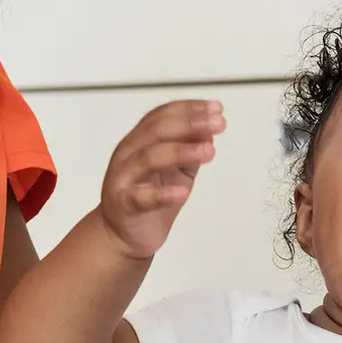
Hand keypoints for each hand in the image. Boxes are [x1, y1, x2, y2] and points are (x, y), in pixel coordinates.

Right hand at [98, 100, 226, 258]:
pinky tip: (182, 193)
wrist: (123, 233)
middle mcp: (129, 154)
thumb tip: (210, 130)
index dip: (190, 109)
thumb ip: (191, 150)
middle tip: (218, 123)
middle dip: (191, 123)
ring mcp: (124, 178)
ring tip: (209, 151)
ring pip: (150, 158)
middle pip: (158, 131)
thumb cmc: (149, 196)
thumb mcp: (177, 170)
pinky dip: (163, 194)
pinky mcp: (125, 204)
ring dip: (182, 152)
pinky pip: (143, 197)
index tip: (216, 108)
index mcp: (140, 140)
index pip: (162, 115)